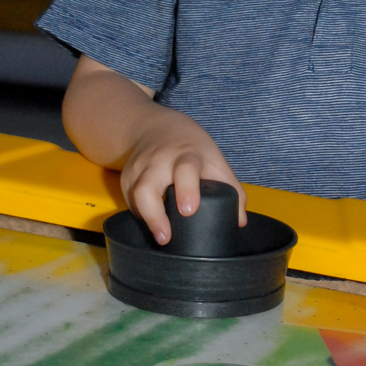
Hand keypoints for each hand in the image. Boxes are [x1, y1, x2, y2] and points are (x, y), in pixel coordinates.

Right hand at [121, 107, 246, 245]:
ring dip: (145, 218)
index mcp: (187, 156)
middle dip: (154, 214)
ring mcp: (139, 168)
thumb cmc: (193, 148)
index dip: (187, 189)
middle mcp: (159, 160)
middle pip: (147, 187)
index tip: (189, 210)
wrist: (158, 127)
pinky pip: (129, 200)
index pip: (185, 169)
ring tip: (160, 237)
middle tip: (165, 237)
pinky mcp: (126, 176)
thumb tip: (239, 221)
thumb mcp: (215, 161)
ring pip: (134, 196)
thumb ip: (231, 189)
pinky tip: (150, 223)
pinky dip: (139, 214)